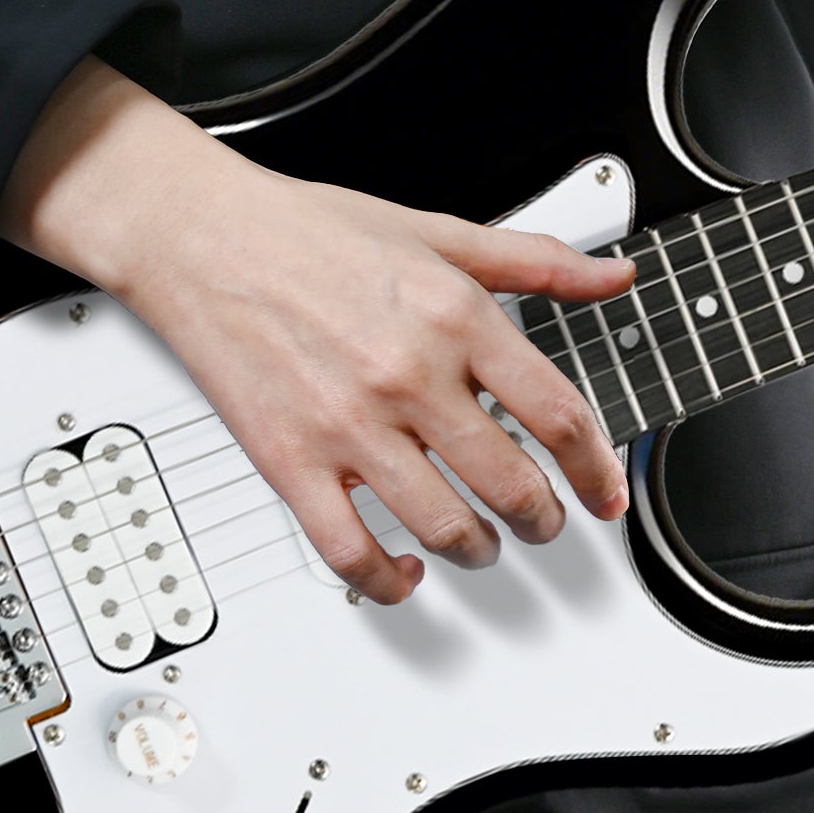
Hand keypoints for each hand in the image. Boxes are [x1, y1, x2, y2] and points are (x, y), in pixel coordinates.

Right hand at [0, 57, 634, 603]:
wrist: (202, 238)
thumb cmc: (307, 232)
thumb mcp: (436, 231)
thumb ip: (534, 261)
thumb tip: (611, 275)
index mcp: (454, 317)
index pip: (558, 414)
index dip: (597, 468)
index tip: (605, 493)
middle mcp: (409, 377)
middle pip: (510, 484)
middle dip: (542, 520)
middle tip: (543, 524)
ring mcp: (349, 426)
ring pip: (443, 527)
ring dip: (478, 551)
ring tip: (480, 545)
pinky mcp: (290, 462)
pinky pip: (350, 551)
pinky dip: (387, 581)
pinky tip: (402, 575)